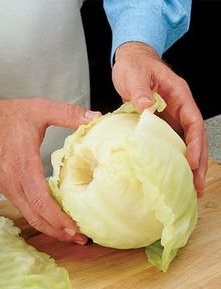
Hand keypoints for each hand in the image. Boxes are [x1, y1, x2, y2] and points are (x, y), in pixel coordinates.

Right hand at [0, 97, 100, 241]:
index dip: (58, 218)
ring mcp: (8, 186)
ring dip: (49, 227)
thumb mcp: (39, 110)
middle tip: (80, 239)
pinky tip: (51, 216)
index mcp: (23, 166)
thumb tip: (94, 116)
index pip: (40, 202)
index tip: (75, 230)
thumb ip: (67, 113)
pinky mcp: (6, 185)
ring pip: (28, 215)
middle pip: (35, 216)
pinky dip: (39, 216)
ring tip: (69, 233)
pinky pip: (23, 207)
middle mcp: (14, 182)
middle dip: (58, 232)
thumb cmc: (8, 116)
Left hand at [112, 42, 207, 196]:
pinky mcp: (160, 122)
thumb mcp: (136, 75)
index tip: (193, 162)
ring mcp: (170, 116)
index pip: (194, 121)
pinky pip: (170, 142)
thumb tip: (147, 107)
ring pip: (184, 142)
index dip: (196, 143)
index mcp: (179, 95)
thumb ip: (141, 91)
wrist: (130, 62)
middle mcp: (179, 108)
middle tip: (196, 186)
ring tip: (188, 187)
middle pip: (194, 137)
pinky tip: (171, 172)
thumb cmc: (135, 65)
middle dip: (198, 162)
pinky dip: (173, 158)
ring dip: (187, 164)